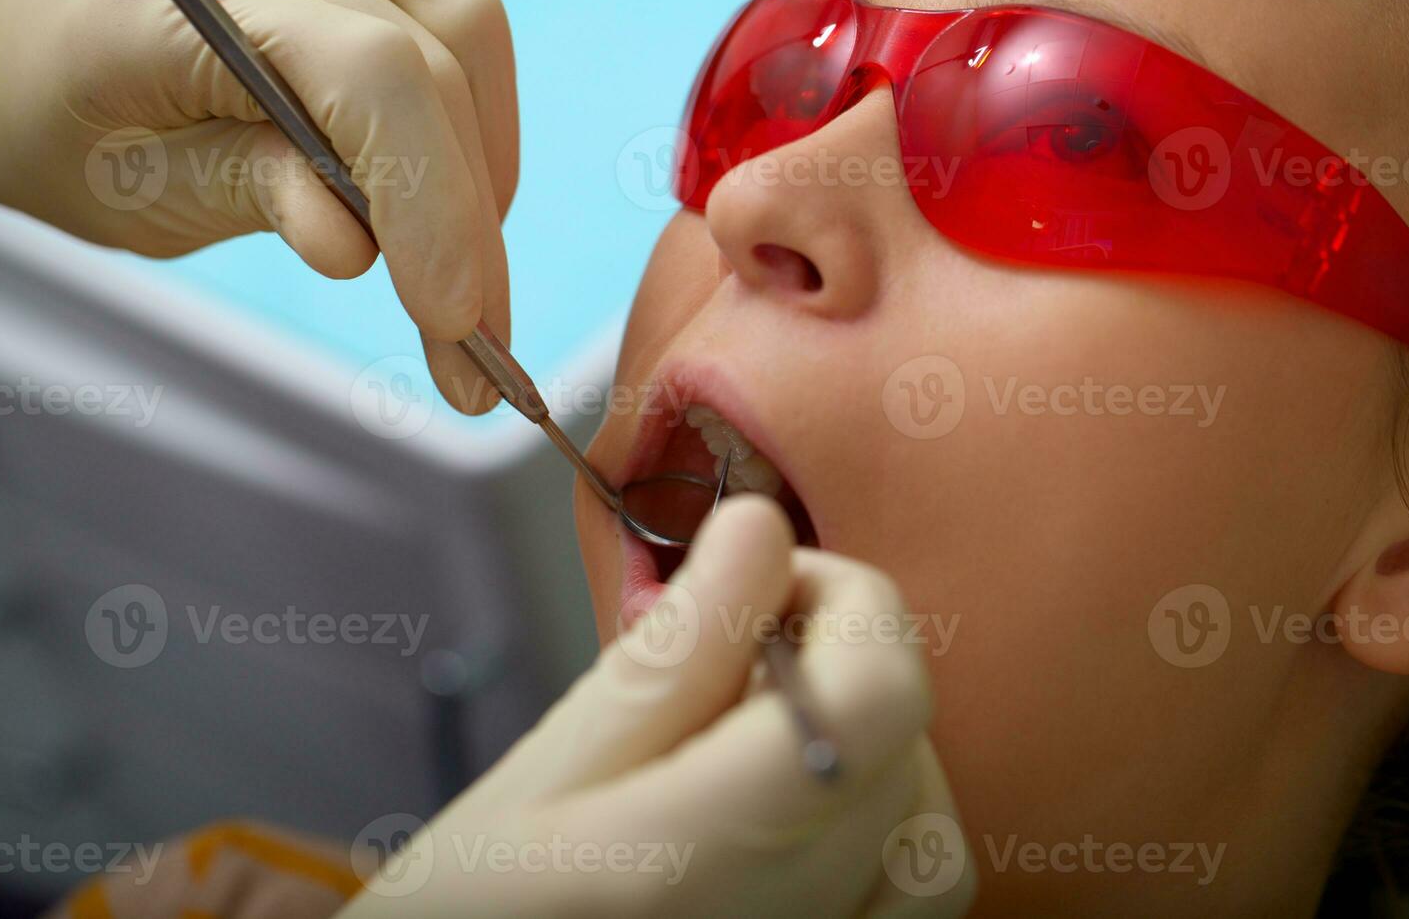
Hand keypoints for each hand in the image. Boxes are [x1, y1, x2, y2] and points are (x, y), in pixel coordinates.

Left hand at [0, 0, 517, 412]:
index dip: (435, 199)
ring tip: (456, 248)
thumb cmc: (53, 101)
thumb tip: (355, 248)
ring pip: (467, 18)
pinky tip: (448, 142)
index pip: (371, 76)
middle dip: (471, 213)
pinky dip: (473, 73)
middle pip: (439, 55)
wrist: (21, 21)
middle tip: (471, 331)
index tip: (455, 316)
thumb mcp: (126, 181)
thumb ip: (244, 191)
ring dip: (484, 151)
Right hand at [337, 496, 976, 917]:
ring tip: (760, 738)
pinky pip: (920, 900)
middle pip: (905, 746)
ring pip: (934, 830)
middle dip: (840, 658)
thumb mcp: (545, 773)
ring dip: (874, 747)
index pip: (877, 698)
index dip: (850, 602)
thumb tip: (762, 527)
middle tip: (734, 654)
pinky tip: (801, 811)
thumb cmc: (475, 910)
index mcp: (699, 856)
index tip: (769, 581)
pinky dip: (889, 830)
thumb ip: (671, 657)